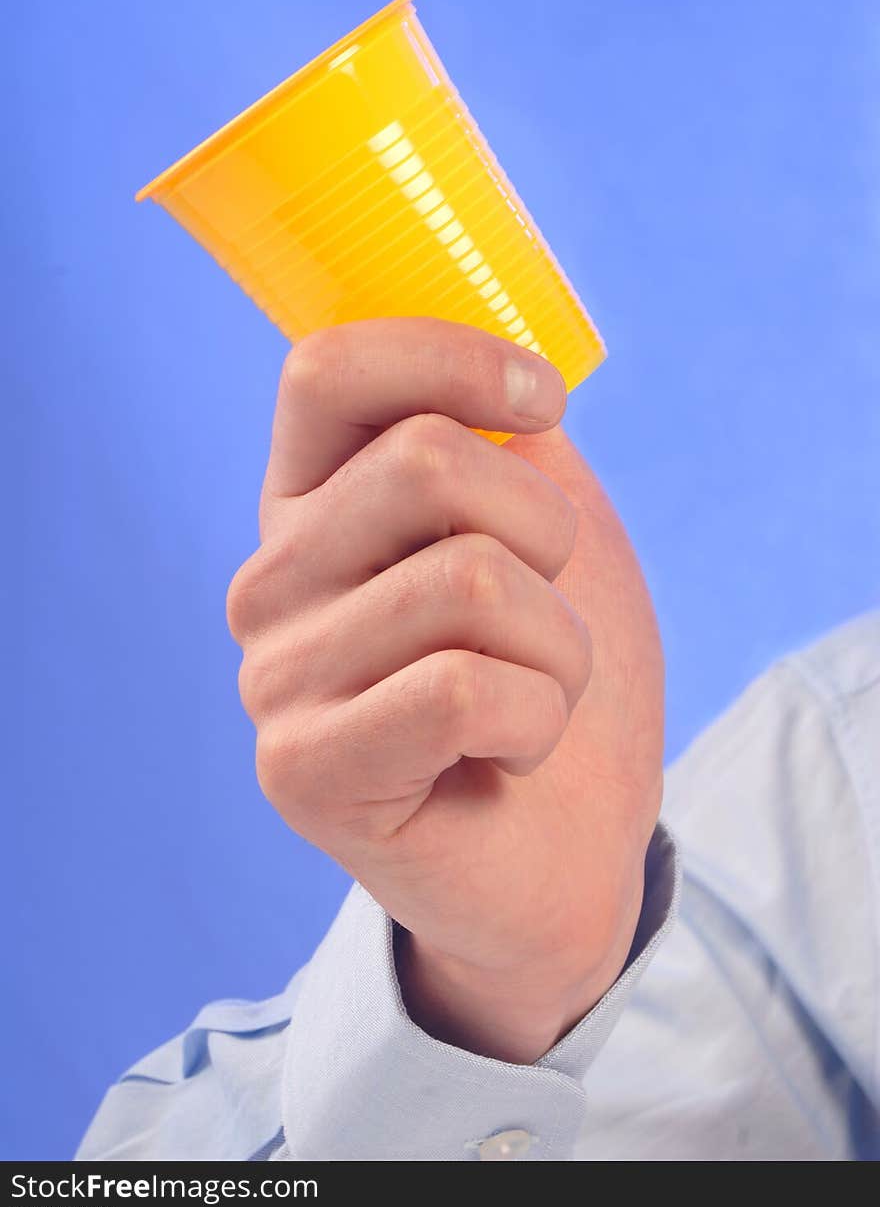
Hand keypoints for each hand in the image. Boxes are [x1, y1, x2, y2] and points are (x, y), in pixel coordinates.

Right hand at [226, 317, 663, 1062]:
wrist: (566, 849)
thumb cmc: (549, 674)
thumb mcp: (545, 532)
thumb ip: (507, 441)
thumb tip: (510, 364)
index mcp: (312, 503)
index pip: (326, 370)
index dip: (453, 358)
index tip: (545, 404)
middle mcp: (271, 579)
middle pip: (427, 463)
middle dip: (547, 530)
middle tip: (547, 609)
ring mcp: (275, 676)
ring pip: (471, 580)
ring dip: (559, 644)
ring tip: (530, 696)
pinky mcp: (303, 770)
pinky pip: (464, 689)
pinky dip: (538, 717)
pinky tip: (508, 755)